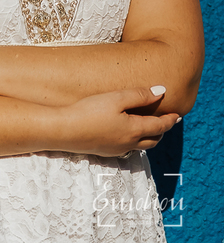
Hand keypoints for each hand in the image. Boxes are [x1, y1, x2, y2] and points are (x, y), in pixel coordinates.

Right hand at [60, 86, 179, 156]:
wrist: (63, 130)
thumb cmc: (88, 111)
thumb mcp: (115, 98)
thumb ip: (139, 94)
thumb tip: (161, 91)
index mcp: (135, 129)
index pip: (160, 125)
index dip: (170, 120)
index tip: (178, 115)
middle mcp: (129, 142)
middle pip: (154, 139)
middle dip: (162, 131)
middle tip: (166, 122)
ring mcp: (117, 149)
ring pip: (141, 146)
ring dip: (149, 138)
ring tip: (149, 129)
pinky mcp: (105, 151)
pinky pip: (127, 148)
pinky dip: (134, 141)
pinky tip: (126, 135)